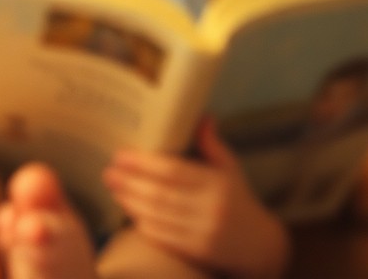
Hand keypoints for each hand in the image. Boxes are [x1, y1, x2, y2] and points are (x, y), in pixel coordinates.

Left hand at [102, 118, 289, 278]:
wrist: (259, 243)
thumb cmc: (238, 199)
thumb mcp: (230, 168)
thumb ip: (211, 144)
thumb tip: (202, 115)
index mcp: (217, 183)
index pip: (174, 171)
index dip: (143, 163)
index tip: (121, 155)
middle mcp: (210, 208)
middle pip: (160, 195)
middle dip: (130, 183)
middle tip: (108, 173)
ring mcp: (203, 232)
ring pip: (157, 216)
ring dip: (130, 202)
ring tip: (113, 189)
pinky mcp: (197, 251)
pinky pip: (162, 236)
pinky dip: (143, 223)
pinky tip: (129, 211)